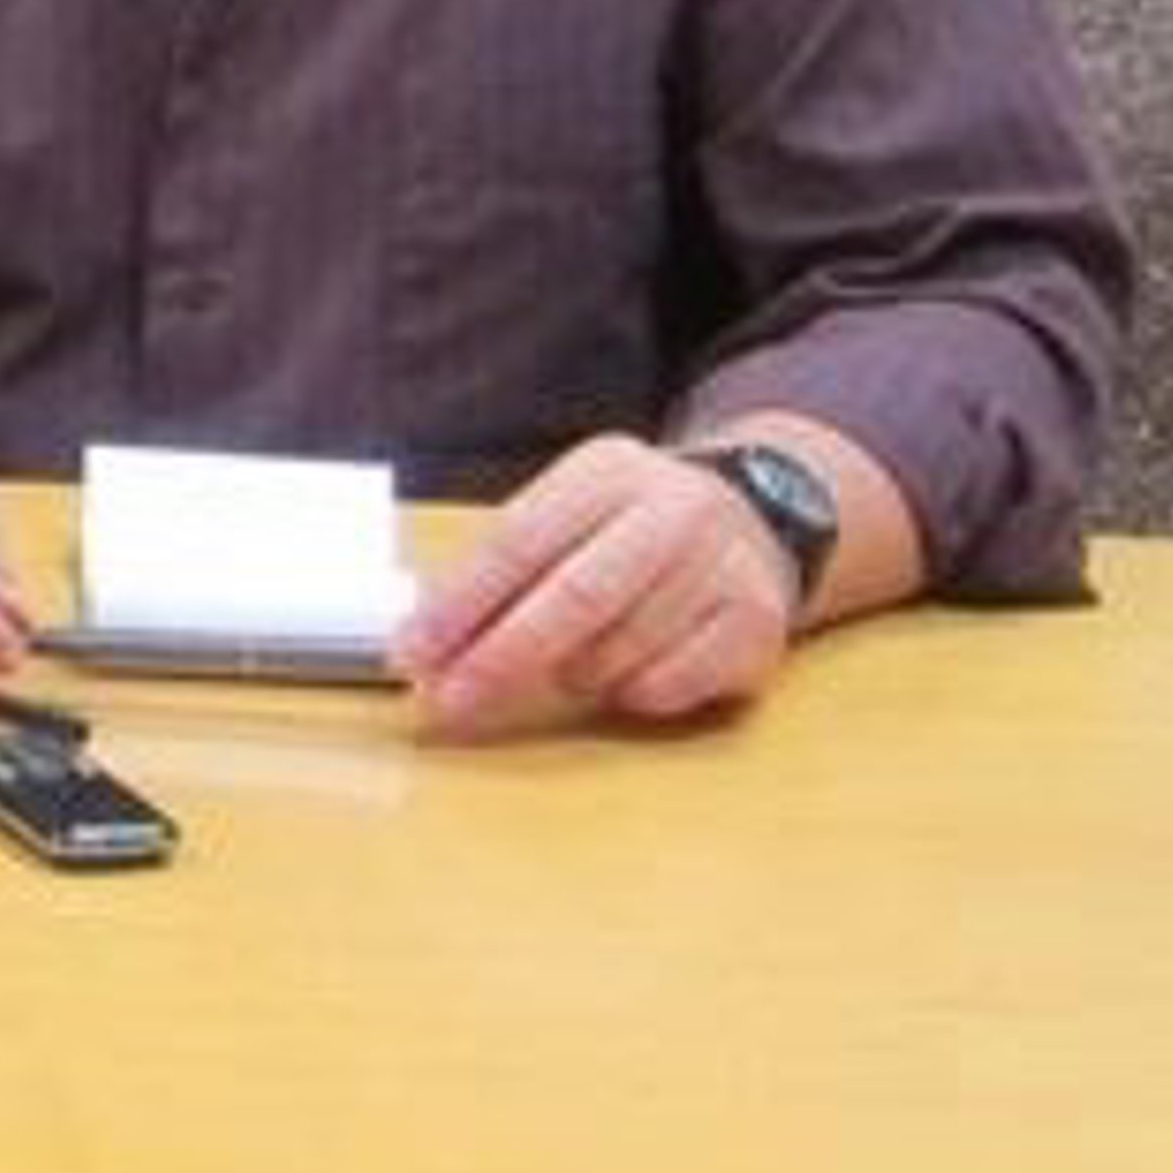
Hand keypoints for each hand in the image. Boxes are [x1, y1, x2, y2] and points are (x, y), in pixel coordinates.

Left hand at [389, 433, 798, 738]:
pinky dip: (630, 695)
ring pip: (620, 649)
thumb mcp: (573, 513)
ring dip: (569, 677)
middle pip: (576, 595)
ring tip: (554, 675)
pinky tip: (626, 676)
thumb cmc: (632, 529)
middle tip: (448, 701)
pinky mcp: (756, 626)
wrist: (761, 518)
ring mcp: (723, 566)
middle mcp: (673, 510)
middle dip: (501, 656)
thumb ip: (508, 566)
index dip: (460, 603)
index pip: (520, 539)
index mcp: (608, 470)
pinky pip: (669, 686)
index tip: (412, 653)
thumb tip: (428, 638)